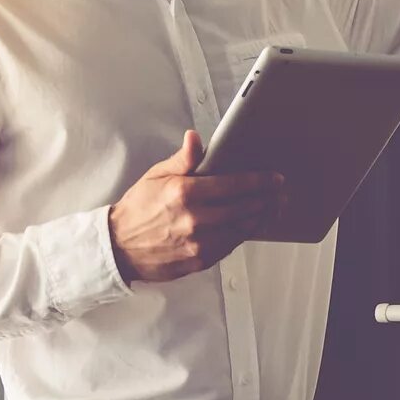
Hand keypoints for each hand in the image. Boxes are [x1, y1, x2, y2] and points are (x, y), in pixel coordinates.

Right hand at [110, 131, 287, 281]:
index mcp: (185, 193)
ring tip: (273, 209)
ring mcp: (198, 243)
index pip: (233, 184)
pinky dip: (243, 235)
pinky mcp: (199, 260)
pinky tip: (251, 227)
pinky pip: (229, 246)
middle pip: (244, 208)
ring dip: (260, 218)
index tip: (274, 179)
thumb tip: (195, 138)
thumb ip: (183, 160)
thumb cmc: (138, 209)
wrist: (119, 247)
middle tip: (280, 194)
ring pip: (241, 229)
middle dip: (267, 199)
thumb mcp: (156, 176)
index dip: (259, 181)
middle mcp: (195, 219)